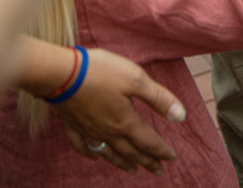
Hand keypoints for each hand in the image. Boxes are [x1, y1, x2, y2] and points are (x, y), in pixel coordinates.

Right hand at [52, 48, 184, 173]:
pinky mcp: (73, 123)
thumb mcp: (136, 79)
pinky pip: (82, 146)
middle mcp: (108, 131)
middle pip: (131, 151)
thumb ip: (158, 98)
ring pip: (109, 153)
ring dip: (123, 162)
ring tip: (133, 170)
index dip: (162, 151)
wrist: (62, 73)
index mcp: (125, 122)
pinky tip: (94, 157)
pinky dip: (90, 154)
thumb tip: (180, 116)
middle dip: (147, 161)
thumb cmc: (101, 72)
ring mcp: (89, 130)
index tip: (172, 159)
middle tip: (158, 170)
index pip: (148, 141)